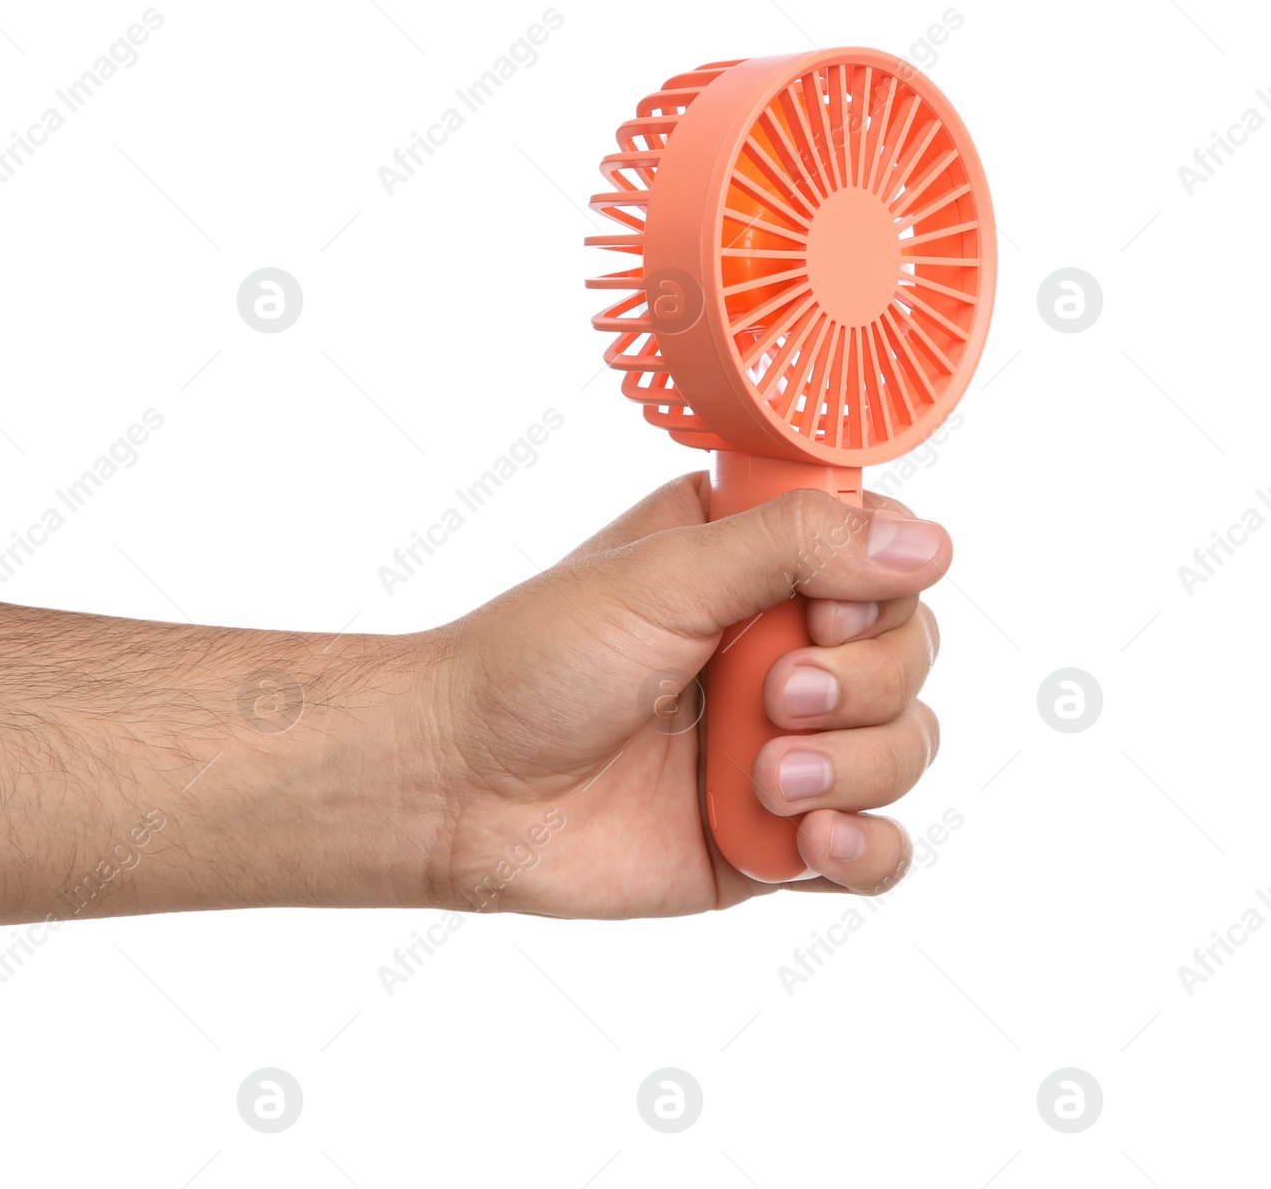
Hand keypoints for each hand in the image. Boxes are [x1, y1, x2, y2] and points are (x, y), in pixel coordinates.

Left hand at [422, 474, 950, 917]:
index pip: (887, 556)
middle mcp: (779, 646)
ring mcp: (783, 745)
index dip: (880, 590)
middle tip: (771, 697)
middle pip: (910, 655)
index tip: (821, 614)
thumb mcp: (666, 573)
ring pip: (907, 750)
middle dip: (860, 685)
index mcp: (753, 563)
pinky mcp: (774, 836)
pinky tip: (810, 839)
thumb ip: (795, 545)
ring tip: (762, 777)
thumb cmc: (536, 660)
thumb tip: (927, 542)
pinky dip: (865, 846)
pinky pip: (878, 850)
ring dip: (854, 767)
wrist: (464, 784)